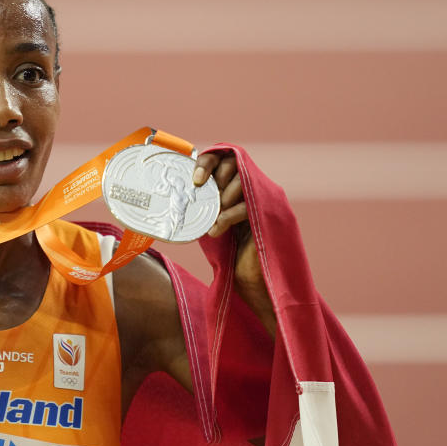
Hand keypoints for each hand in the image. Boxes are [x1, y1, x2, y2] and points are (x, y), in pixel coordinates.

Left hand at [193, 151, 275, 335]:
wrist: (254, 287)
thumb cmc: (231, 258)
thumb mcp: (212, 226)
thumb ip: (204, 208)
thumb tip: (178, 197)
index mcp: (242, 189)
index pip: (227, 158)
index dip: (208, 162)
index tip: (194, 179)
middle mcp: (256, 190)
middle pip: (233, 163)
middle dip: (214, 180)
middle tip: (207, 200)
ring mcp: (265, 203)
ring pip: (240, 182)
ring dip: (221, 200)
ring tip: (214, 221)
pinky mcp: (268, 218)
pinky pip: (245, 207)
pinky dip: (226, 218)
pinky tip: (216, 232)